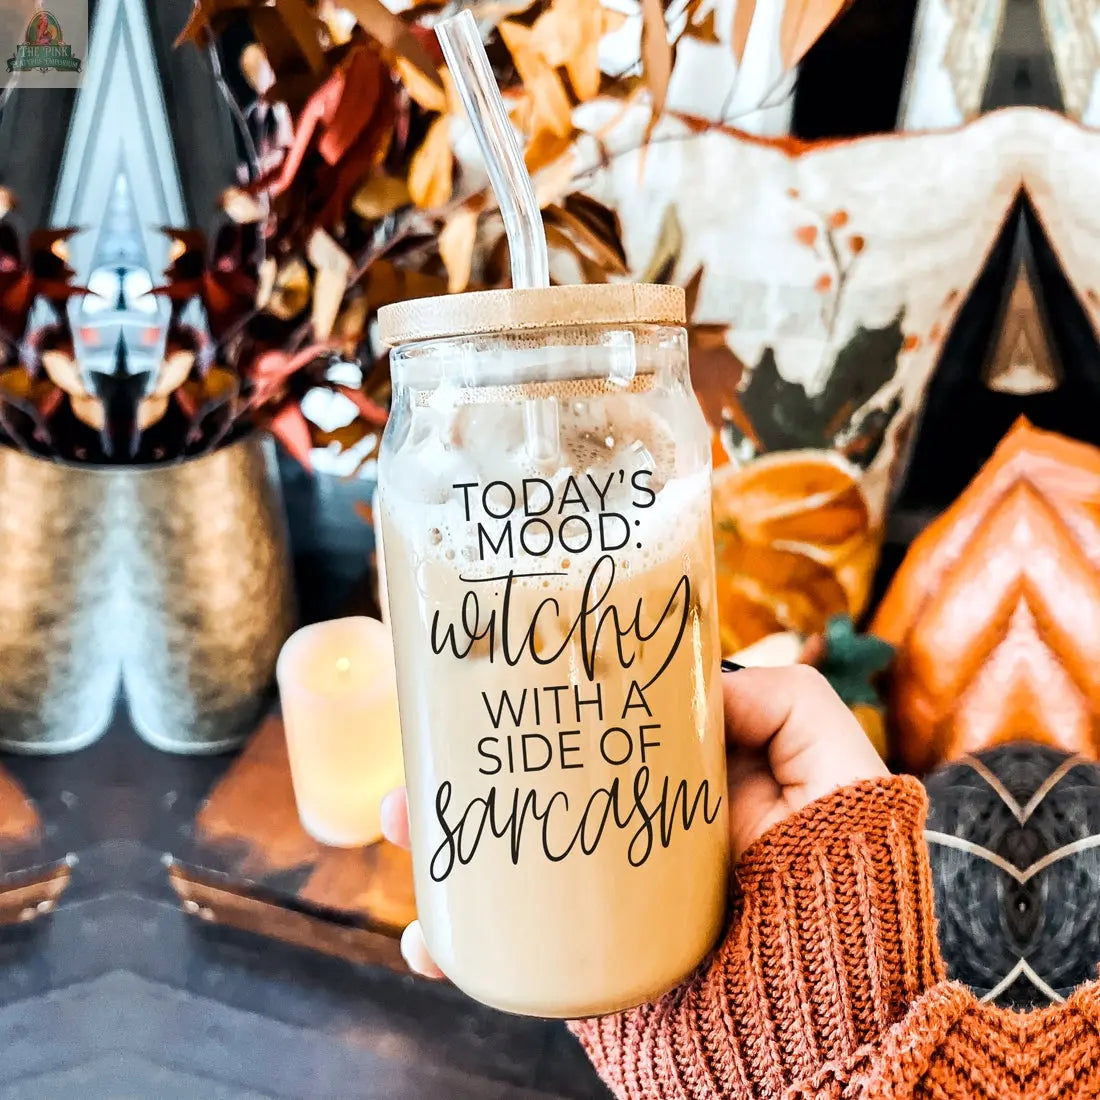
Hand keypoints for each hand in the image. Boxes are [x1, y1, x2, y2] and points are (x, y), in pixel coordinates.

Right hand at [380, 664, 887, 978]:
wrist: (827, 1053)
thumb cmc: (853, 908)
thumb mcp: (846, 781)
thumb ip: (793, 707)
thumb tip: (707, 680)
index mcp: (690, 787)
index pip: (611, 727)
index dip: (557, 698)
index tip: (508, 671)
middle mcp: (639, 836)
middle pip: (542, 784)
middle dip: (478, 762)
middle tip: (428, 747)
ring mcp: (607, 902)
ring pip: (510, 855)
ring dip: (445, 837)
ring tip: (404, 819)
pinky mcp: (587, 965)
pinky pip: (510, 944)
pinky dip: (459, 941)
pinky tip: (428, 939)